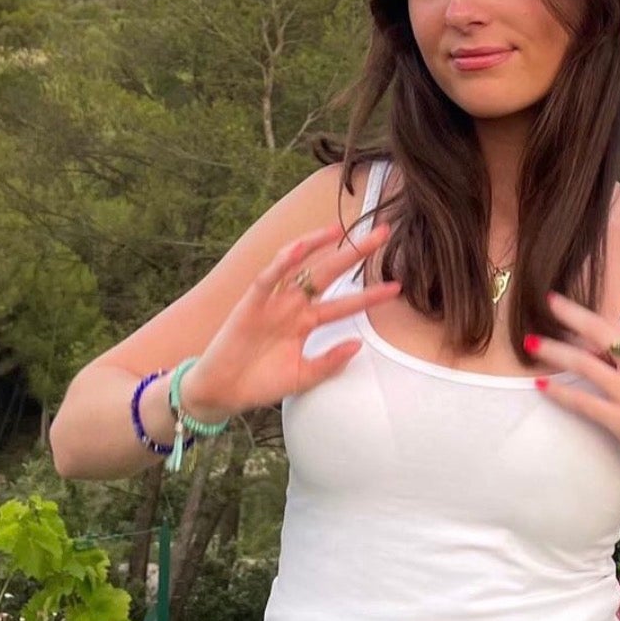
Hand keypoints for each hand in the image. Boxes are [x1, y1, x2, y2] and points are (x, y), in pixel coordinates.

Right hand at [184, 221, 401, 417]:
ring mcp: (273, 301)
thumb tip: (358, 345)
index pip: (345, 304)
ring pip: (299, 265)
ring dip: (318, 245)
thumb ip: (329, 362)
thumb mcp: (303, 377)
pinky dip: (282, 261)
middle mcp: (293, 305)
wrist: (223, 392)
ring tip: (341, 228)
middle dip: (355, 253)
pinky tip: (300, 246)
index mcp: (307, 322)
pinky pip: (268, 277)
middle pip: (329, 273)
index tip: (396, 286)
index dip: (369, 295)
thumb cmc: (261, 382)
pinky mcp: (251, 302)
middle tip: (382, 233)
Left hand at [526, 288, 619, 493]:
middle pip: (601, 333)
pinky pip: (585, 403)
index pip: (617, 324)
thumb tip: (602, 341)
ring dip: (555, 351)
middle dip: (571, 315)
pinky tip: (543, 384)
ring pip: (587, 364)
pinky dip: (561, 392)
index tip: (564, 304)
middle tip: (547, 303)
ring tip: (531, 342)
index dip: (588, 314)